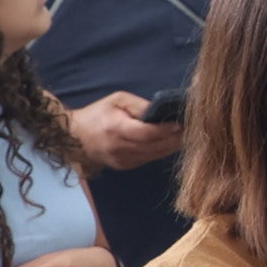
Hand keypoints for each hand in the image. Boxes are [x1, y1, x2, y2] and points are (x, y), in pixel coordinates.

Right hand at [67, 91, 181, 171]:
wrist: (75, 136)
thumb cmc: (98, 113)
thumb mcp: (118, 100)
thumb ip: (140, 106)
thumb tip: (163, 112)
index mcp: (116, 129)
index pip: (147, 133)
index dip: (166, 130)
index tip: (180, 123)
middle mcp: (119, 148)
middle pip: (155, 147)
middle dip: (175, 139)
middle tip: (191, 129)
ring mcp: (122, 160)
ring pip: (155, 155)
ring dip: (172, 146)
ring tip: (184, 135)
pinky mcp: (125, 166)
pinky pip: (149, 159)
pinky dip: (161, 151)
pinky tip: (170, 142)